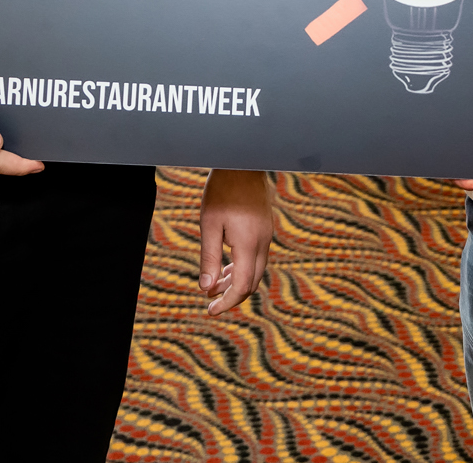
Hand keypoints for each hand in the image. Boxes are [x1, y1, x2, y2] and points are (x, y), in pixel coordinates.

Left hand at [198, 169, 274, 314]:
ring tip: (215, 285)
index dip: (227, 302)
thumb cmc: (222, 191)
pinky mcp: (264, 228)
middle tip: (210, 301)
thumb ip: (209, 258)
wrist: (242, 163)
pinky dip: (242, 268)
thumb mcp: (209, 225)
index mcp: (249, 245)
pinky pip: (257, 257)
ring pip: (255, 270)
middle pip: (252, 282)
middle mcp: (263, 243)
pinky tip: (227, 266)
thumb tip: (206, 288)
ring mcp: (266, 235)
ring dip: (237, 282)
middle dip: (232, 295)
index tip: (210, 310)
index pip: (242, 286)